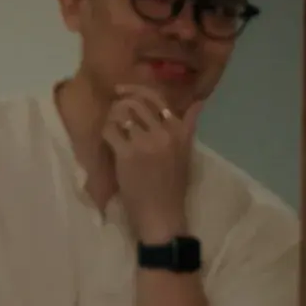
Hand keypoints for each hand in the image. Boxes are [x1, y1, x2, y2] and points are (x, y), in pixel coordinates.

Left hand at [104, 84, 196, 242]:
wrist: (163, 215)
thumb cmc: (173, 186)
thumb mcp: (186, 152)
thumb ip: (189, 126)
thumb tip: (198, 102)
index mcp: (179, 131)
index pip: (157, 98)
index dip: (136, 90)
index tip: (123, 92)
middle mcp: (165, 132)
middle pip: (136, 102)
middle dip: (121, 103)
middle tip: (114, 110)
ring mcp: (146, 142)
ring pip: (122, 112)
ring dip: (112, 117)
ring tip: (112, 126)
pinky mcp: (127, 154)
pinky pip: (110, 130)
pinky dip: (106, 132)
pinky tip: (109, 140)